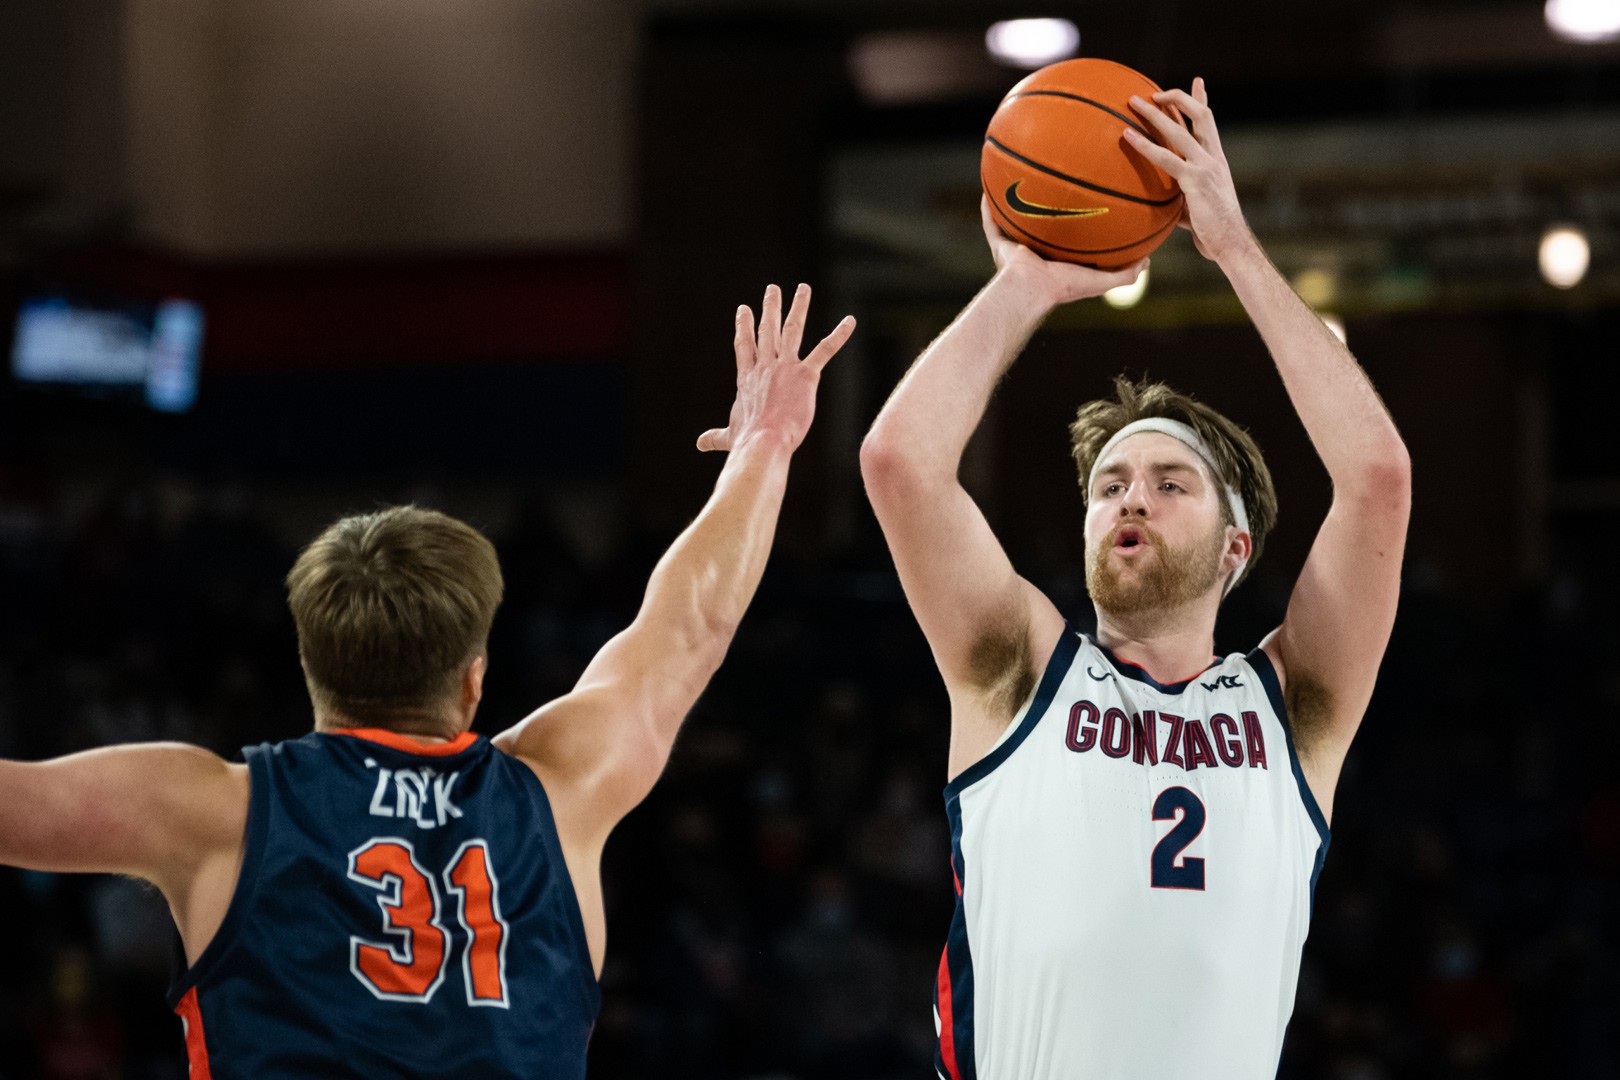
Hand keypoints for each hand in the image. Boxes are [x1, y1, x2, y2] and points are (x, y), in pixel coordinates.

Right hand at [697, 283, 855, 453]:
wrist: (763, 441)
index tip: (744, 309)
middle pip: (767, 330)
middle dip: (770, 308)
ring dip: (798, 307)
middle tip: (773, 289)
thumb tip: (700, 444)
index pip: (744, 346)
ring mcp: (785, 367)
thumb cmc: (747, 441)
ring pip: (792, 329)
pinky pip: (825, 349)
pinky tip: (850, 321)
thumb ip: (716, 436)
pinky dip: (839, 335)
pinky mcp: (806, 374)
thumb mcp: (729, 435)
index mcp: (747, 379)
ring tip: (803, 288)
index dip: (744, 327)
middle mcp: (765, 366)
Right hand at [980, 196, 1147, 306]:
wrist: (1031, 289)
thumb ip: (1127, 273)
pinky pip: (991, 220)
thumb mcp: (1103, 280)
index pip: (1068, 236)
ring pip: (1014, 218)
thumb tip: (1148, 260)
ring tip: (1020, 175)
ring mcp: (1015, 247)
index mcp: (1057, 260)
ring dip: (1016, 199)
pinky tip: (991, 184)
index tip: (1086, 199)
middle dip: (1045, 204)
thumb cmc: (1065, 285)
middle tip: (1054, 180)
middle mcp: (1035, 252)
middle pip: (1040, 222)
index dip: (1076, 219)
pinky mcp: (999, 242)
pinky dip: (989, 205)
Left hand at [1122, 77, 1249, 262]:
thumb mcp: (1194, 205)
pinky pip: (1165, 157)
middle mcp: (1213, 157)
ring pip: (1179, 129)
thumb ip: (1180, 194)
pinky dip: (1144, 144)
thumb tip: (1159, 199)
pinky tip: (1127, 135)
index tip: (1197, 81)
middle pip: (1198, 115)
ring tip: (1133, 102)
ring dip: (1155, 113)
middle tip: (1152, 92)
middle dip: (1176, 98)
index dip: (1203, 99)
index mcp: (1216, 159)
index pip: (1210, 122)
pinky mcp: (1195, 179)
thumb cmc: (1211, 231)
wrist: (1230, 243)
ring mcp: (1205, 166)